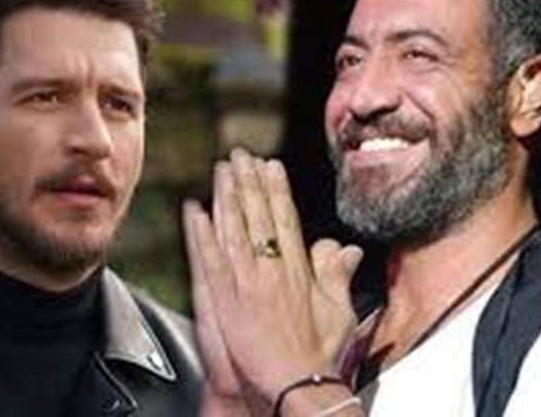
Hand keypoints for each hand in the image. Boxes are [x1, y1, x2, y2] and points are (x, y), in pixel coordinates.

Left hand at [183, 149, 362, 409]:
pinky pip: (210, 258)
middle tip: (240, 154)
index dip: (276, 189)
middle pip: (258, 215)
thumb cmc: (318, 355)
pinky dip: (200, 233)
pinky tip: (194, 210)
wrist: (295, 385)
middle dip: (249, 181)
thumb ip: (338, 275)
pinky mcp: (225, 299)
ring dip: (227, 196)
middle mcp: (273, 269)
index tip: (270, 165)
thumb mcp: (339, 311)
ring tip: (221, 169)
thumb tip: (346, 247)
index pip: (285, 218)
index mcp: (300, 269)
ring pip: (234, 228)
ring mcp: (247, 282)